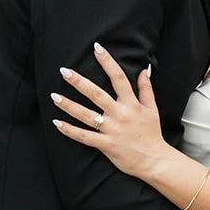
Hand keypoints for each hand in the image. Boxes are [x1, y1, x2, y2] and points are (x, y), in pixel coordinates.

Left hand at [51, 43, 166, 179]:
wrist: (155, 161)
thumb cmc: (152, 135)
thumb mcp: (152, 109)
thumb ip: (146, 89)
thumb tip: (143, 70)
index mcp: (131, 104)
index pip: (119, 78)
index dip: (107, 62)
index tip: (97, 48)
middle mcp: (120, 114)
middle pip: (96, 94)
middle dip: (79, 82)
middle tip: (64, 71)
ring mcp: (112, 130)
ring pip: (86, 115)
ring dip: (69, 105)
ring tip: (54, 96)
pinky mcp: (106, 145)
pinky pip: (84, 137)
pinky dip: (70, 130)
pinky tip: (57, 123)